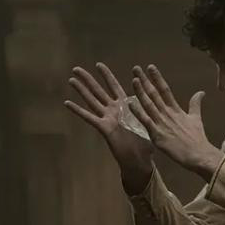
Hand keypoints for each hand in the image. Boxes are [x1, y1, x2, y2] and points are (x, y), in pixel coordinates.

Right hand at [64, 63, 154, 193]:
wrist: (140, 160)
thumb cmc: (145, 142)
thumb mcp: (149, 121)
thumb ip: (148, 109)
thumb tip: (157, 98)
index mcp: (125, 106)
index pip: (115, 87)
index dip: (107, 76)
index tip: (99, 64)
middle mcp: (114, 110)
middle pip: (99, 91)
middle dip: (89, 79)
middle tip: (77, 68)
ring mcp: (107, 118)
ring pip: (92, 101)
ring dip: (81, 90)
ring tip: (71, 79)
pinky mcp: (104, 128)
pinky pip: (89, 118)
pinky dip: (78, 110)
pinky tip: (67, 102)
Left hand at [130, 65, 223, 179]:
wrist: (199, 154)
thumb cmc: (197, 139)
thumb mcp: (196, 119)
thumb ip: (195, 104)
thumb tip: (201, 92)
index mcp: (176, 110)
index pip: (165, 89)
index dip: (157, 78)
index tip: (150, 67)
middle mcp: (168, 113)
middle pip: (154, 94)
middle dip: (145, 81)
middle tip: (136, 68)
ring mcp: (162, 123)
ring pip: (149, 104)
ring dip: (140, 92)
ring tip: (133, 80)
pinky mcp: (157, 134)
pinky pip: (145, 121)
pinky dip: (138, 112)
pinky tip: (130, 103)